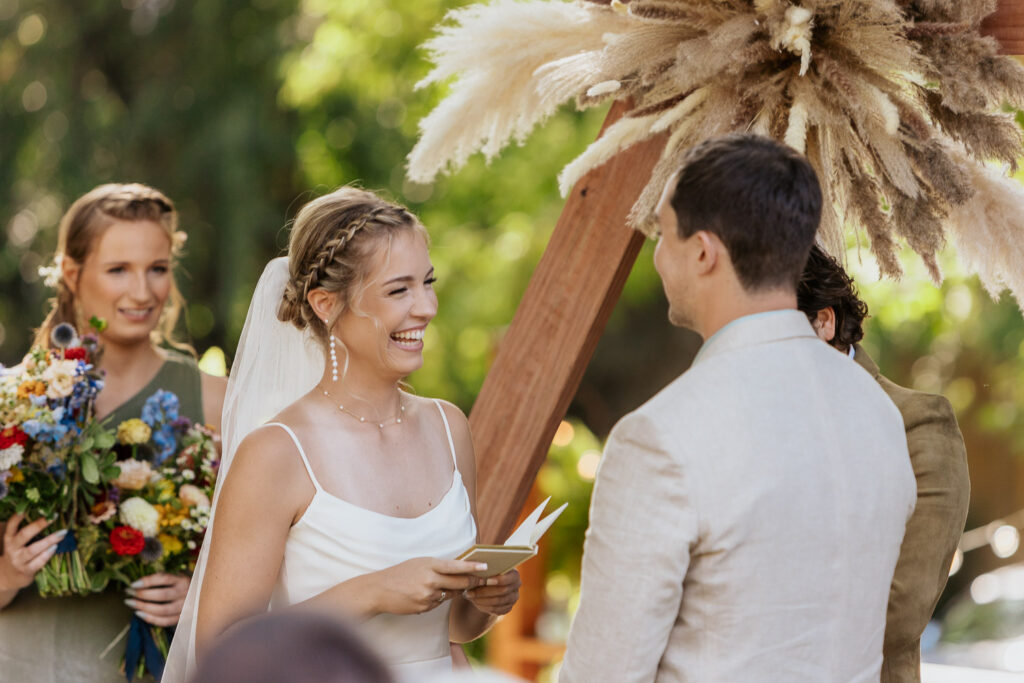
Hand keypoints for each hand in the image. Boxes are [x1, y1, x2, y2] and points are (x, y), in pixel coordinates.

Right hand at [0, 514, 65, 590]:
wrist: (9, 576)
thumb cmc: (19, 553)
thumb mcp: (18, 542)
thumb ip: (28, 531)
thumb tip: (50, 515)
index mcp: (9, 539)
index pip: (11, 526)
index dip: (17, 517)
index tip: (26, 508)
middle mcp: (12, 549)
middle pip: (24, 535)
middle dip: (39, 525)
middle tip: (54, 516)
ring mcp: (18, 560)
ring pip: (33, 549)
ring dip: (49, 540)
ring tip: (62, 534)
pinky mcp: (26, 570)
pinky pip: (37, 562)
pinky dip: (47, 555)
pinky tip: (55, 548)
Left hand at [125, 573, 189, 626]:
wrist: (201, 598)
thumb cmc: (183, 585)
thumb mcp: (177, 577)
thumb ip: (163, 578)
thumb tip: (139, 581)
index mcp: (183, 580)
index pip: (164, 579)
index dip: (148, 581)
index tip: (133, 583)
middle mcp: (186, 593)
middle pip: (162, 595)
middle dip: (142, 594)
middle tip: (128, 592)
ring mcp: (185, 607)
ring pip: (162, 610)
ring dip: (143, 607)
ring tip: (130, 603)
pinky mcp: (183, 618)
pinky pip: (165, 621)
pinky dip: (150, 619)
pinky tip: (139, 614)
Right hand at [373, 558, 487, 615]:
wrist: (380, 590)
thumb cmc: (401, 573)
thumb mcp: (420, 563)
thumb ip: (438, 566)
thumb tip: (460, 568)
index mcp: (429, 564)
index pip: (456, 566)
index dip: (473, 567)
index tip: (486, 567)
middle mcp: (430, 580)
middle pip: (460, 582)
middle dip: (473, 582)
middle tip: (482, 580)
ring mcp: (428, 595)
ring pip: (451, 594)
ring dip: (455, 590)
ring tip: (449, 584)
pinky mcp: (425, 607)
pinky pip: (440, 603)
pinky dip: (439, 598)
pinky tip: (428, 594)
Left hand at [464, 569, 519, 615]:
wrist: (486, 585)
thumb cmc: (485, 572)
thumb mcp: (485, 568)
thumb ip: (484, 568)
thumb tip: (476, 567)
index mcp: (514, 574)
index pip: (511, 578)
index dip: (499, 580)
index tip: (486, 580)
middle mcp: (516, 586)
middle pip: (502, 591)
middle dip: (484, 591)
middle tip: (469, 591)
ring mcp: (513, 598)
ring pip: (497, 602)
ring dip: (481, 600)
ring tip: (469, 596)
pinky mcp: (507, 608)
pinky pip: (496, 610)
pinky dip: (483, 606)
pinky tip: (474, 602)